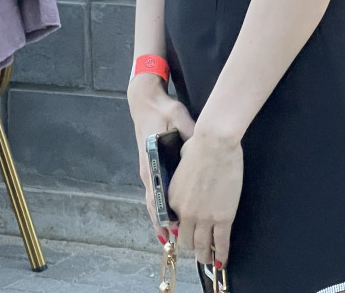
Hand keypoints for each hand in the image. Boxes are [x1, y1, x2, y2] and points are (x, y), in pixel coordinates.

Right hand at [128, 75, 195, 239]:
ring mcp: (146, 170)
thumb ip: (188, 131)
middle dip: (163, 224)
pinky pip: (152, 193)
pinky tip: (166, 218)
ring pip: (151, 201)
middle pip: (153, 203)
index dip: (163, 212)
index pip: (156, 192)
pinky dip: (158, 208)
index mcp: (152, 159)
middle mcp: (147, 169)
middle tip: (174, 243)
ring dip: (160, 219)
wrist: (145, 101)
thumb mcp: (178, 117)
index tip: (171, 228)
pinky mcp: (148, 167)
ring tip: (168, 240)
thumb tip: (199, 142)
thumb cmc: (163, 110)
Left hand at [167, 125, 242, 266]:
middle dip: (192, 245)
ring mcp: (204, 217)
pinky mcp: (223, 218)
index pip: (173, 224)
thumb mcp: (179, 164)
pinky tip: (222, 260)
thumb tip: (186, 180)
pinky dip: (222, 254)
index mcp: (172, 199)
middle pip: (186, 240)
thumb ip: (180, 179)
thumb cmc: (198, 146)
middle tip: (199, 247)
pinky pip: (221, 243)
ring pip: (203, 246)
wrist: (215, 143)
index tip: (186, 233)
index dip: (181, 230)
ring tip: (209, 260)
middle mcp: (185, 213)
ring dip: (205, 255)